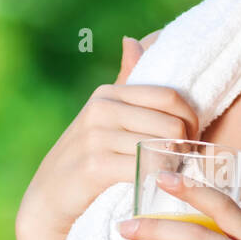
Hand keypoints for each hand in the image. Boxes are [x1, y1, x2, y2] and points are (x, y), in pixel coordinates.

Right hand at [16, 31, 199, 239]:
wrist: (49, 199)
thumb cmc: (86, 157)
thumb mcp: (103, 116)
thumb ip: (124, 82)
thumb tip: (132, 40)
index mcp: (108, 93)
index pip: (170, 97)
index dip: (190, 120)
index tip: (190, 140)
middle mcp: (101, 109)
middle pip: (170, 124)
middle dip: (184, 147)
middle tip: (181, 163)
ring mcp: (96, 137)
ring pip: (161, 148)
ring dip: (173, 166)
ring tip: (169, 175)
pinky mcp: (95, 166)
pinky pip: (144, 168)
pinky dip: (157, 180)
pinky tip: (155, 186)